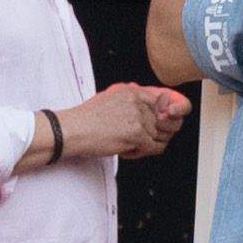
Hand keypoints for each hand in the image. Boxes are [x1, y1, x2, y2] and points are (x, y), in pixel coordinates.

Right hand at [56, 85, 187, 162]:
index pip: (165, 98)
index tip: (169, 120)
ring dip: (147, 145)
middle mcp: (137, 100)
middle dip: (156, 133)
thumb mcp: (110, 99)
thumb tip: (151, 109)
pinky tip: (126, 151)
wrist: (71, 130)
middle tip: (141, 139)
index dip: (171, 111)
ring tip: (129, 145)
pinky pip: (153, 147)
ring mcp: (138, 116)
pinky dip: (141, 153)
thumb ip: (131, 101)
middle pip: (165, 119)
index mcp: (131, 90)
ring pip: (160, 135)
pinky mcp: (136, 133)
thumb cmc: (85, 120)